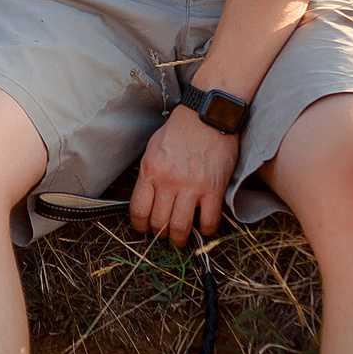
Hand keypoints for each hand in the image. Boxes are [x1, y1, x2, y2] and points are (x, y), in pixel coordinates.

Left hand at [130, 105, 235, 245]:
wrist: (208, 115)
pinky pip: (208, 221)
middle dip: (160, 234)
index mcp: (150, 171)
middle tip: (164, 234)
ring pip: (181, 227)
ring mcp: (192, 187)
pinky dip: (205, 229)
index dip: (141, 226)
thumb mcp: (153, 148)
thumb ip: (149, 174)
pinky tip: (203, 227)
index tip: (145, 228)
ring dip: (180, 238)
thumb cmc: (180, 129)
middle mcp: (169, 181)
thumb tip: (146, 196)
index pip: (139, 210)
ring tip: (181, 239)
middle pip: (159, 223)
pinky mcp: (213, 189)